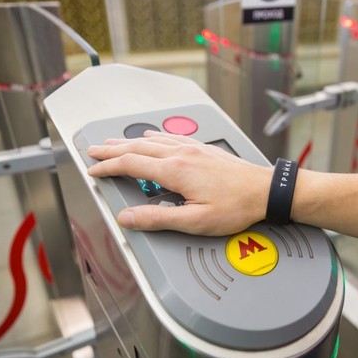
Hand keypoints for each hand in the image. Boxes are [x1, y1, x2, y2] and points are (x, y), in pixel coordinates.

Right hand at [86, 131, 271, 235]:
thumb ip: (158, 219)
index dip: (108, 167)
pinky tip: (152, 136)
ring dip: (128, 142)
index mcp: (175, 171)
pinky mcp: (203, 148)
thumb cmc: (236, 206)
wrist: (265, 190)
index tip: (93, 171)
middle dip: (111, 149)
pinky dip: (153, 136)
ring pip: (152, 140)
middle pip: (136, 147)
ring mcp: (193, 148)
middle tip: (93, 150)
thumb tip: (128, 218)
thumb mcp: (195, 221)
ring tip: (113, 143)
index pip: (131, 165)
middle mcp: (181, 154)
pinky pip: (170, 137)